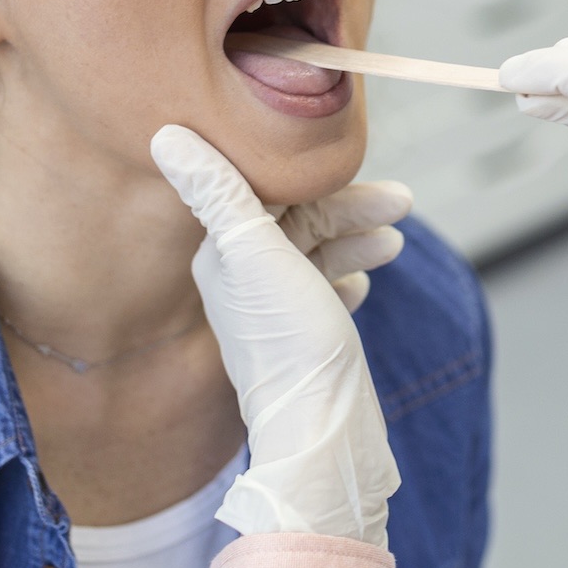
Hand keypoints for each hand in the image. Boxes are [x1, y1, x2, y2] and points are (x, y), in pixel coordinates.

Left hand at [151, 126, 400, 547]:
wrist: (323, 433)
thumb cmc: (289, 342)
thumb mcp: (252, 252)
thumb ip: (216, 190)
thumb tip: (164, 134)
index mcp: (222, 256)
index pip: (268, 192)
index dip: (315, 179)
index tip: (358, 168)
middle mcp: (241, 280)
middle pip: (300, 220)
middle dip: (349, 208)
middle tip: (402, 201)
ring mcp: (273, 311)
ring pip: (318, 252)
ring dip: (357, 238)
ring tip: (396, 240)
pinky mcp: (302, 337)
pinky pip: (326, 290)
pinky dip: (349, 275)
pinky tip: (365, 282)